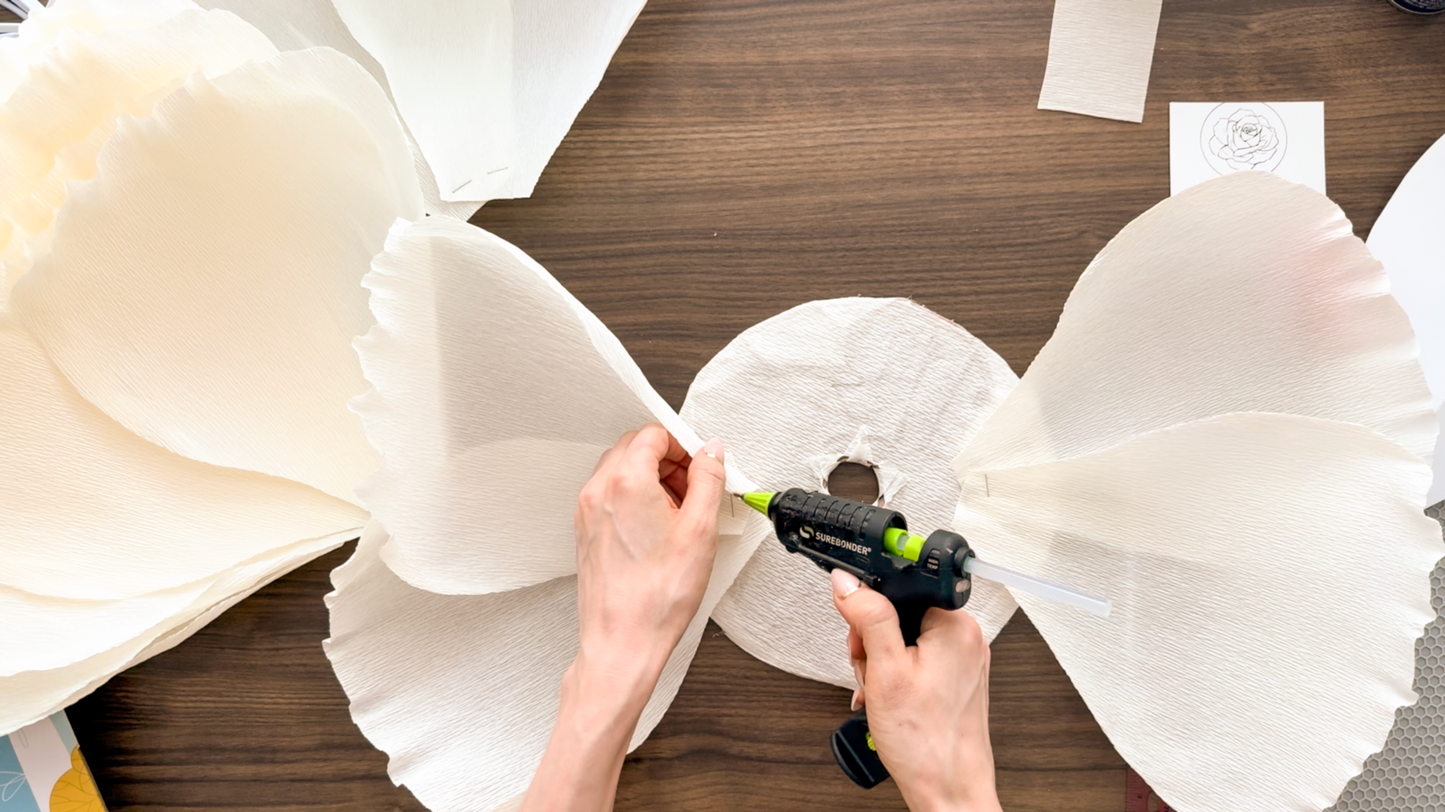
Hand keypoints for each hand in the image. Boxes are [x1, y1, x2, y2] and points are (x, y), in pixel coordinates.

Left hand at [521, 425, 725, 811]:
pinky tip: (659, 532)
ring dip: (652, 480)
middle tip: (695, 491)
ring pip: (622, 472)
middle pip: (635, 448)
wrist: (622, 644)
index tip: (702, 468)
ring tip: (679, 516)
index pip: (654, 434)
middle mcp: (599, 492)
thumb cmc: (657, 598)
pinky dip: (636, 500)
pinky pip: (611, 497)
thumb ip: (709, 481)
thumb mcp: (700, 531)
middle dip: (668, 461)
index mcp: (626, 482)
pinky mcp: (586, 533)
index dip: (684, 447)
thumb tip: (711, 454)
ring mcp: (588, 513)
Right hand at [832, 569, 1001, 811]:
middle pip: (900, 615)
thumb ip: (868, 618)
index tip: (861, 634)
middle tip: (871, 673)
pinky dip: (896, 676)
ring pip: (904, 639)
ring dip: (881, 664)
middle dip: (873, 643)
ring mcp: (963, 661)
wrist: (948, 788)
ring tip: (880, 691)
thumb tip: (848, 583)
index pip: (900, 589)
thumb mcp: (885, 671)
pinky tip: (889, 699)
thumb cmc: (926, 742)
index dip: (871, 611)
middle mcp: (965, 638)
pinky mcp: (957, 679)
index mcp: (955, 625)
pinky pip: (917, 661)